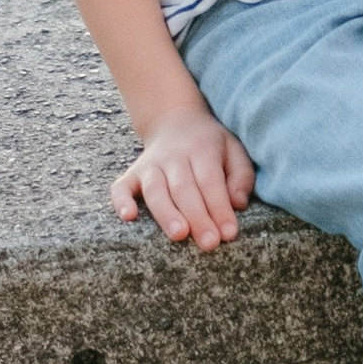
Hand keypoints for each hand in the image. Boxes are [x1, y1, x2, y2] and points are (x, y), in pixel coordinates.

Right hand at [112, 105, 253, 248]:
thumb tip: (238, 203)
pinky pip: (121, 187)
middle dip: (197, 217)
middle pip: (184, 189)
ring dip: (166, 214)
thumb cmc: (209, 144)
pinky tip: (128, 217)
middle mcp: (173, 157)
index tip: (229, 233)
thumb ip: (241, 176)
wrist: (174, 120)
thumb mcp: (233, 149)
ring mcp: (150, 165)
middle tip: (209, 243)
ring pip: (155, 191)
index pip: (210, 182)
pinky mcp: (132, 174)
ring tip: (179, 235)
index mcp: (202, 150)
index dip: (219, 208)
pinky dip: (121, 201)